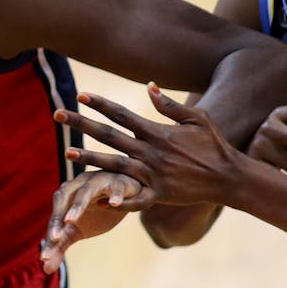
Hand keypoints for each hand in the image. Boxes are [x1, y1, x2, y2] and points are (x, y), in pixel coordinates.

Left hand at [40, 171, 148, 272]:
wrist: (127, 194)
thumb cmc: (97, 209)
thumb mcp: (78, 230)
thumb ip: (60, 246)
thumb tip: (46, 269)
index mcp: (67, 195)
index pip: (56, 214)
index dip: (50, 233)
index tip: (46, 255)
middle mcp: (79, 184)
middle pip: (64, 195)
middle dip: (59, 215)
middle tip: (56, 237)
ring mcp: (99, 180)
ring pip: (87, 189)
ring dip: (78, 204)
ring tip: (72, 221)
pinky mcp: (120, 182)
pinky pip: (117, 186)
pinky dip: (115, 194)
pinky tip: (114, 204)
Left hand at [53, 83, 244, 208]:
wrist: (229, 177)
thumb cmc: (214, 144)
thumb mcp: (196, 118)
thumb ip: (169, 105)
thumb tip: (148, 86)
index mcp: (157, 132)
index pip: (122, 115)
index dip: (100, 104)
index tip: (80, 95)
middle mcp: (150, 152)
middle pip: (109, 136)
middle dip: (81, 124)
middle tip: (57, 114)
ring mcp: (153, 174)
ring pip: (114, 165)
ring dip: (89, 158)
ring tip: (66, 151)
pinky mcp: (158, 194)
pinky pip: (133, 199)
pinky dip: (115, 201)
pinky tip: (94, 200)